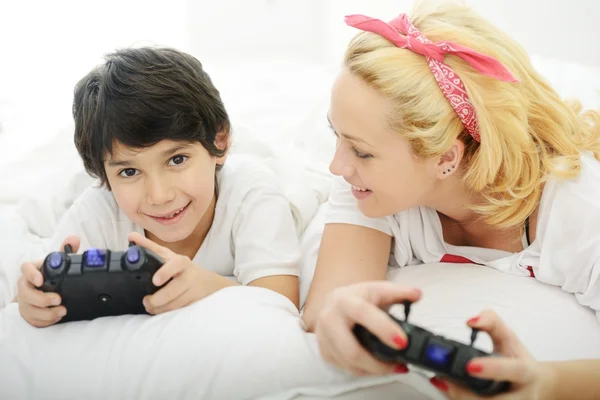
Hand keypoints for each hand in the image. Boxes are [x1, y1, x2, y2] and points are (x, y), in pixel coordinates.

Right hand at [17, 236, 79, 326]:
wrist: (44, 292)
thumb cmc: (50, 275)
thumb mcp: (59, 263)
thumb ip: (66, 251)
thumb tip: (74, 239)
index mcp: (32, 271)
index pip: (25, 268)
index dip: (31, 274)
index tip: (41, 280)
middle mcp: (25, 286)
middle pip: (25, 293)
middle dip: (42, 298)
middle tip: (58, 299)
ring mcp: (25, 301)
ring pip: (29, 309)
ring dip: (46, 313)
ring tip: (62, 311)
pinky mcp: (28, 313)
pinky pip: (33, 320)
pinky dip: (45, 321)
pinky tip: (56, 319)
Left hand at [128, 232, 209, 314]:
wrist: (208, 282)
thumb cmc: (181, 268)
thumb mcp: (167, 256)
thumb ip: (149, 247)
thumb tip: (131, 236)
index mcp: (181, 262)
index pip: (176, 264)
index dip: (166, 272)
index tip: (155, 281)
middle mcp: (189, 276)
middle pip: (173, 290)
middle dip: (157, 299)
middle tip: (146, 301)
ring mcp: (194, 290)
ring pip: (175, 304)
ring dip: (160, 308)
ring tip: (150, 307)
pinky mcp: (195, 303)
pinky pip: (179, 311)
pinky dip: (168, 312)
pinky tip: (161, 311)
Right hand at [314, 281, 421, 375]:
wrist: (334, 302)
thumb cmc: (358, 297)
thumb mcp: (377, 290)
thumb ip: (399, 292)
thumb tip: (417, 294)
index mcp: (344, 300)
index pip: (362, 313)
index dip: (383, 328)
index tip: (403, 342)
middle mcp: (329, 319)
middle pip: (352, 350)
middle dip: (378, 363)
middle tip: (400, 364)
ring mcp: (324, 338)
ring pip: (350, 364)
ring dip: (375, 370)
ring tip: (394, 367)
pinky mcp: (324, 352)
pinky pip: (347, 368)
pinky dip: (366, 371)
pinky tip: (378, 366)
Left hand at [430, 310, 554, 399]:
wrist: (535, 384)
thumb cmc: (518, 359)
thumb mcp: (508, 337)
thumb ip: (491, 322)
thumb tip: (471, 321)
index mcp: (526, 373)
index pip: (514, 371)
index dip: (493, 369)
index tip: (470, 365)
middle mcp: (521, 396)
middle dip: (466, 393)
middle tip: (443, 380)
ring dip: (459, 397)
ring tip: (441, 382)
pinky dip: (460, 399)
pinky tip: (447, 389)